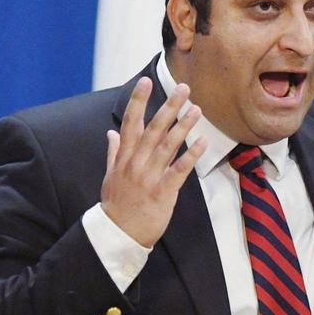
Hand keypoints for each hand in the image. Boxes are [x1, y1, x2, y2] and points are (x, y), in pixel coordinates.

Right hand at [101, 77, 206, 246]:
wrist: (119, 233)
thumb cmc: (117, 204)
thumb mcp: (110, 176)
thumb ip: (113, 152)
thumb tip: (112, 132)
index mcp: (124, 157)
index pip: (130, 122)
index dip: (138, 101)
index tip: (145, 81)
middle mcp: (136, 163)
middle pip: (153, 128)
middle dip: (168, 106)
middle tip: (183, 87)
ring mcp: (149, 176)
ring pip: (168, 145)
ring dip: (183, 126)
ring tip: (197, 109)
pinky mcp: (163, 191)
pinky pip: (179, 170)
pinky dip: (191, 154)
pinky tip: (202, 141)